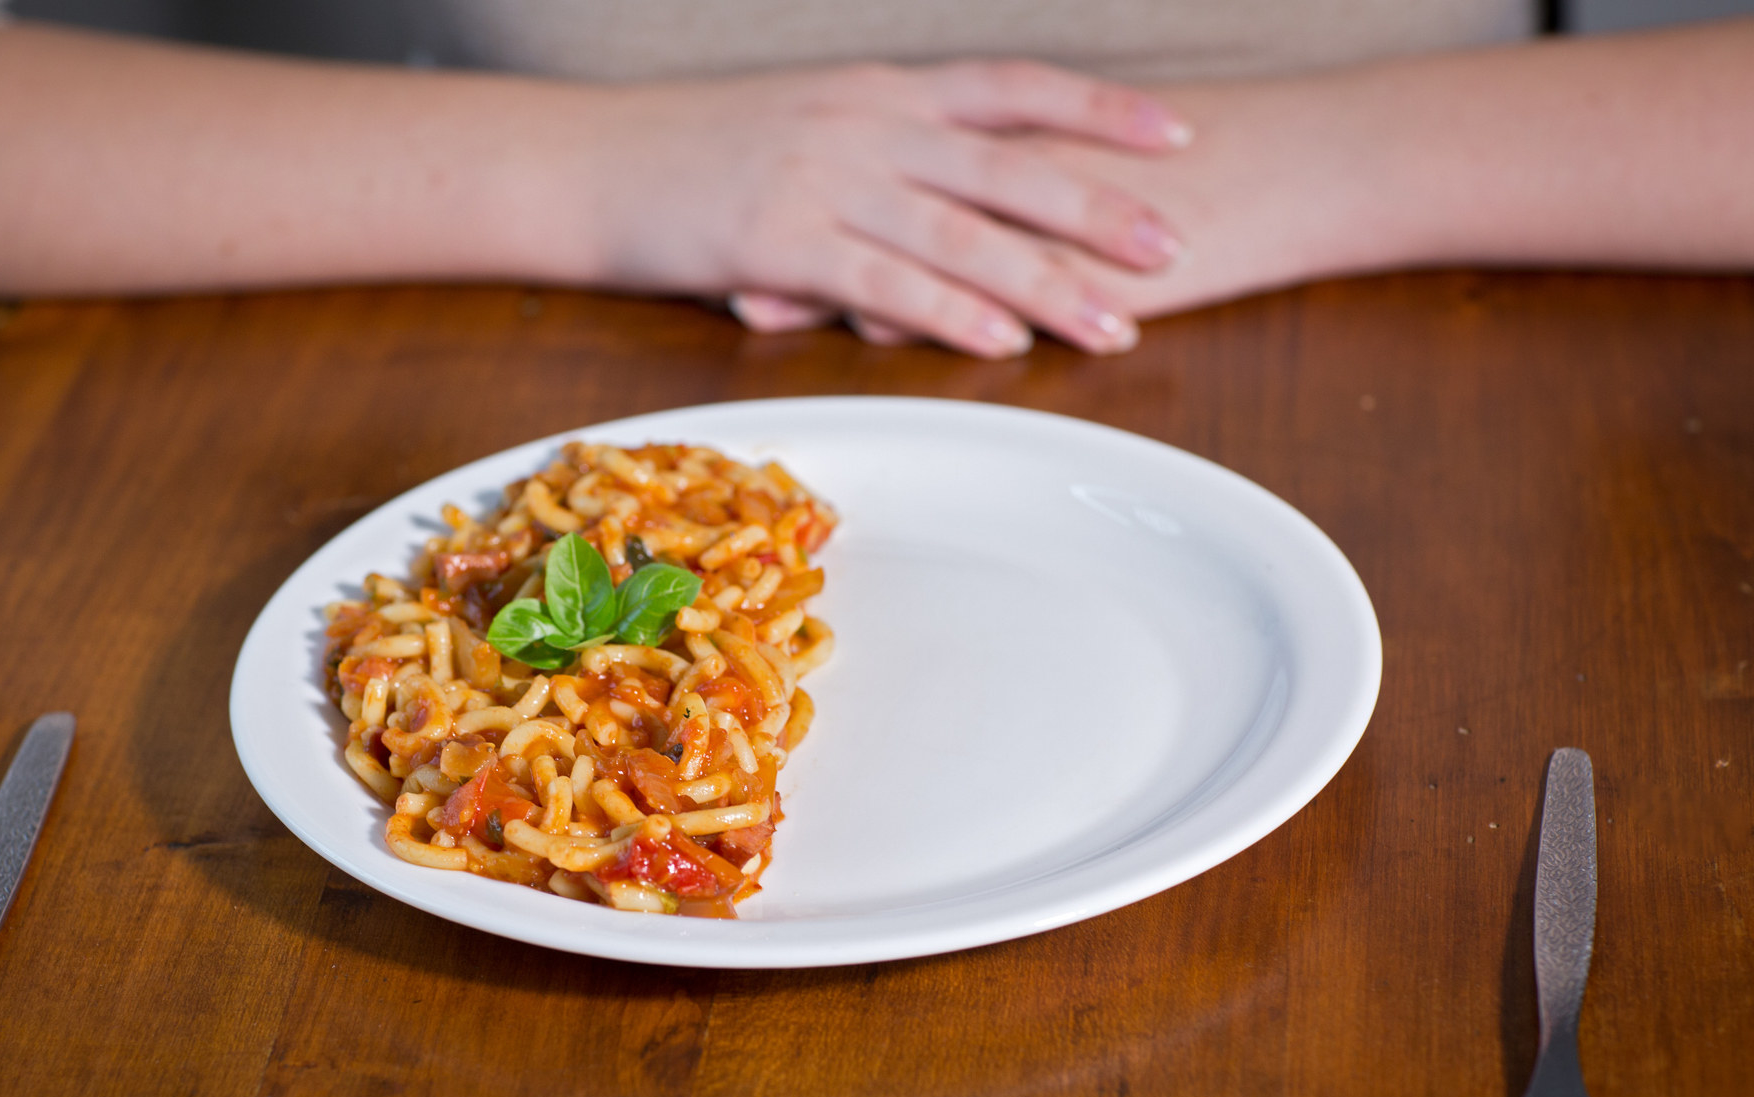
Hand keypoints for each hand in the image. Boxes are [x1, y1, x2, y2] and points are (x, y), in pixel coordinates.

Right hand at [578, 61, 1194, 356]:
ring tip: (1113, 323)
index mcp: (876, 90)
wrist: (585, 161)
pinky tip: (1005, 343)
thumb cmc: (687, 153)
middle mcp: (865, 125)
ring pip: (962, 232)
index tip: (1173, 135)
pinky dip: (953, 313)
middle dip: (1101, 207)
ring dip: (1046, 281)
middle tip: (1176, 247)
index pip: (1013, 88)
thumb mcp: (796, 123)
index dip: (1098, 111)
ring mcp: (825, 180)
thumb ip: (875, 149)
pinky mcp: (782, 241)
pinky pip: (887, 282)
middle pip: (1008, 165)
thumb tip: (936, 188)